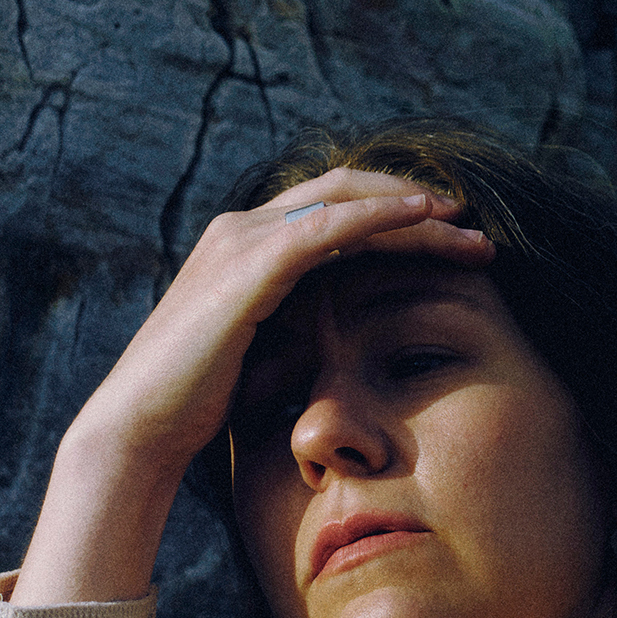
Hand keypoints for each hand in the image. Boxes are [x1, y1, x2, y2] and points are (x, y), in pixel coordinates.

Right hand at [11, 171, 495, 606]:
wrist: (143, 426)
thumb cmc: (201, 405)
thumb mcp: (264, 356)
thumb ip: (300, 330)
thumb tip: (346, 341)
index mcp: (247, 249)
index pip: (333, 211)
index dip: (392, 216)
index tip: (449, 237)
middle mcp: (243, 229)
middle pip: (346, 191)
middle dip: (414, 204)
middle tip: (473, 229)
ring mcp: (242, 240)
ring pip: (346, 201)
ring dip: (414, 211)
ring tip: (469, 230)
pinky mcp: (249, 265)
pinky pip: (329, 225)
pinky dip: (380, 215)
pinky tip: (423, 217)